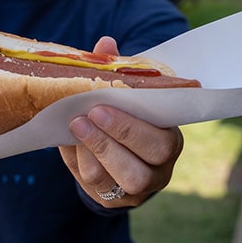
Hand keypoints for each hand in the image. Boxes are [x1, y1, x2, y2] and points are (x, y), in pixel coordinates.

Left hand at [59, 37, 183, 207]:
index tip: (101, 106)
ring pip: (120, 179)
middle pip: (143, 166)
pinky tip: (71, 142)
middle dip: (111, 140)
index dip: (131, 126)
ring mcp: (139, 190)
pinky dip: (81, 163)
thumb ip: (116, 70)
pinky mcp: (115, 200)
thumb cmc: (124, 114)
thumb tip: (105, 42)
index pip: (161, 140)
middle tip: (85, 116)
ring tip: (75, 126)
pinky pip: (97, 188)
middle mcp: (161, 169)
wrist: (114, 151)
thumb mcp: (125, 93)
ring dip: (94, 151)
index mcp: (170, 139)